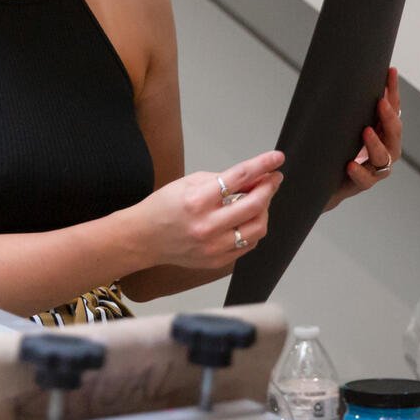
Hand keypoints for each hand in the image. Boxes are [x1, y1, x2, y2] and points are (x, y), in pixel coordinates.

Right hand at [134, 150, 283, 268]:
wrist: (144, 239)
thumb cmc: (162, 208)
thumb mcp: (187, 183)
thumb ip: (221, 180)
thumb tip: (252, 178)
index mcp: (197, 201)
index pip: (239, 178)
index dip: (262, 165)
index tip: (276, 159)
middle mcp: (207, 226)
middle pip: (254, 204)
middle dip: (269, 188)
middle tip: (273, 179)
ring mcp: (214, 247)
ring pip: (258, 228)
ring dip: (264, 210)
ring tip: (258, 200)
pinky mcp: (218, 260)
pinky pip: (248, 244)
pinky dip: (253, 229)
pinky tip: (246, 219)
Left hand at [328, 67, 401, 210]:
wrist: (321, 182)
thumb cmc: (334, 149)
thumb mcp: (340, 125)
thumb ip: (345, 107)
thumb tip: (339, 75)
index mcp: (381, 131)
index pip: (391, 108)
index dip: (392, 90)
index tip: (390, 71)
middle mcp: (384, 149)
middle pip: (394, 132)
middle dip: (388, 117)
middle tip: (380, 102)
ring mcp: (375, 168)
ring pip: (383, 156)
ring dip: (375, 143)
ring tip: (366, 131)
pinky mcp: (362, 183)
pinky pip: (365, 180)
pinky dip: (359, 172)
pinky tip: (351, 164)